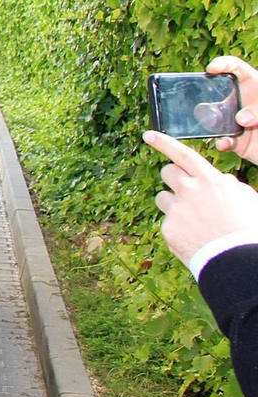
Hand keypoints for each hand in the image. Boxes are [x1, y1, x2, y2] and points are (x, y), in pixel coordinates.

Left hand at [145, 129, 257, 266]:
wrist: (237, 261)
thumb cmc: (248, 230)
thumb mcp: (248, 200)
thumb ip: (231, 186)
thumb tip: (222, 181)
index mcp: (209, 180)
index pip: (182, 154)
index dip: (164, 142)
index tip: (148, 135)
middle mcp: (188, 190)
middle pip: (167, 173)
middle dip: (174, 178)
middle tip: (186, 192)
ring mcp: (176, 209)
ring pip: (163, 198)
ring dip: (173, 204)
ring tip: (193, 221)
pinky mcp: (167, 228)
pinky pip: (167, 222)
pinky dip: (177, 228)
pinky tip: (193, 238)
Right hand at [211, 56, 257, 164]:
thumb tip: (240, 119)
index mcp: (253, 86)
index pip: (236, 68)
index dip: (223, 64)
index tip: (211, 69)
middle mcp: (241, 102)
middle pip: (218, 92)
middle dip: (207, 95)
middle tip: (204, 102)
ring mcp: (236, 120)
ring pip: (215, 117)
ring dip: (211, 121)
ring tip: (214, 125)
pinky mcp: (235, 139)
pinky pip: (223, 140)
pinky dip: (221, 142)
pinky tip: (225, 142)